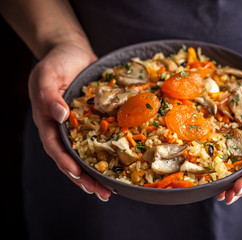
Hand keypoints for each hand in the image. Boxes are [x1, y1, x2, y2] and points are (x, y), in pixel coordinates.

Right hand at [28, 42, 111, 200]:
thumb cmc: (56, 62)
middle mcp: (64, 129)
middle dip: (86, 179)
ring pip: (89, 154)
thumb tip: (60, 115)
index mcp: (49, 122)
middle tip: (102, 193)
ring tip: (112, 189)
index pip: (56, 148)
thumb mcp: (47, 76)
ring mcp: (81, 126)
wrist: (72, 52)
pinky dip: (111, 152)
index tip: (79, 175)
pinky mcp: (96, 121)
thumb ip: (49, 96)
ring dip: (99, 173)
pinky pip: (104, 139)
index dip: (66, 163)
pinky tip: (123, 163)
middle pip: (73, 159)